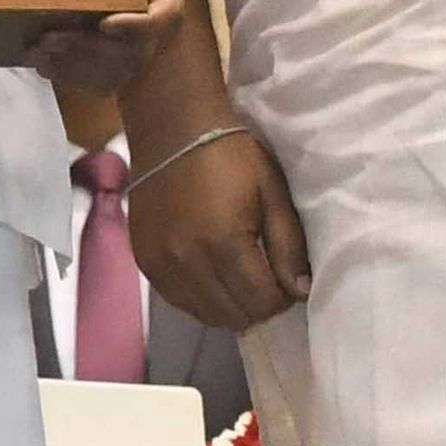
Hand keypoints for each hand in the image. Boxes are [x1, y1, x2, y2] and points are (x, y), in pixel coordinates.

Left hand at [26, 0, 185, 98]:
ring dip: (80, 69)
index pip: (168, 8)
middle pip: (140, 49)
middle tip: (51, 41)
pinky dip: (74, 76)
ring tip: (39, 54)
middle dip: (97, 53)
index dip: (144, 25)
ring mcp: (131, 22)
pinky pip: (102, 72)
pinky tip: (41, 63)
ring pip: (120, 67)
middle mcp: (149, 1)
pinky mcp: (109, 37)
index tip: (108, 25)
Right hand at [126, 119, 311, 333]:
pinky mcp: (144, 262)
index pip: (262, 302)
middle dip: (258, 305)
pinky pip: (179, 301)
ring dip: (230, 305)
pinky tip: (211, 274)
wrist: (172, 130)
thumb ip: (289, 247)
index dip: (283, 297)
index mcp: (224, 242)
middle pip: (234, 315)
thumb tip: (301, 292)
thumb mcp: (272, 194)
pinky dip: (201, 298)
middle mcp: (187, 261)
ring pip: (206, 315)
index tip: (287, 278)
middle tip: (265, 278)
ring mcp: (160, 264)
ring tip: (239, 277)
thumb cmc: (232, 156)